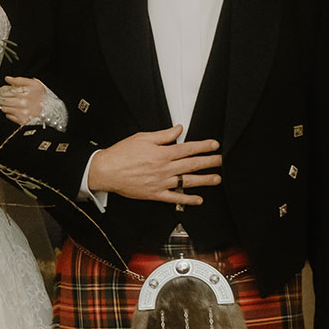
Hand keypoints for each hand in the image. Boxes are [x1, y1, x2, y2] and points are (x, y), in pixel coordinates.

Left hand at [0, 75, 48, 125]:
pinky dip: (9, 113)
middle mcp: (23, 102)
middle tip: (5, 98)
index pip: (6, 91)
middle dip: (2, 99)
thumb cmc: (42, 97)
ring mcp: (21, 112)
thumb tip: (7, 79)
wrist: (51, 110)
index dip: (3, 91)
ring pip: (4, 108)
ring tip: (11, 104)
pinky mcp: (21, 120)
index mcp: (25, 92)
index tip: (4, 91)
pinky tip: (15, 110)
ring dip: (5, 106)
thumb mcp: (34, 84)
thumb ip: (19, 80)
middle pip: (4, 100)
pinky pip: (8, 116)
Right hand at [88, 127, 220, 205]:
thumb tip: (178, 129)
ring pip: (187, 181)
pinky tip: (198, 199)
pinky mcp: (155, 194)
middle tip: (221, 161)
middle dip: (209, 162)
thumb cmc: (121, 154)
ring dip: (204, 180)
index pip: (188, 148)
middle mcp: (164, 169)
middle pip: (192, 164)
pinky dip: (187, 199)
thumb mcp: (142, 137)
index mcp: (162, 153)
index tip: (214, 145)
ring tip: (216, 178)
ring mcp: (161, 183)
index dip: (203, 146)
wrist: (106, 171)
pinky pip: (175, 198)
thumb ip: (163, 135)